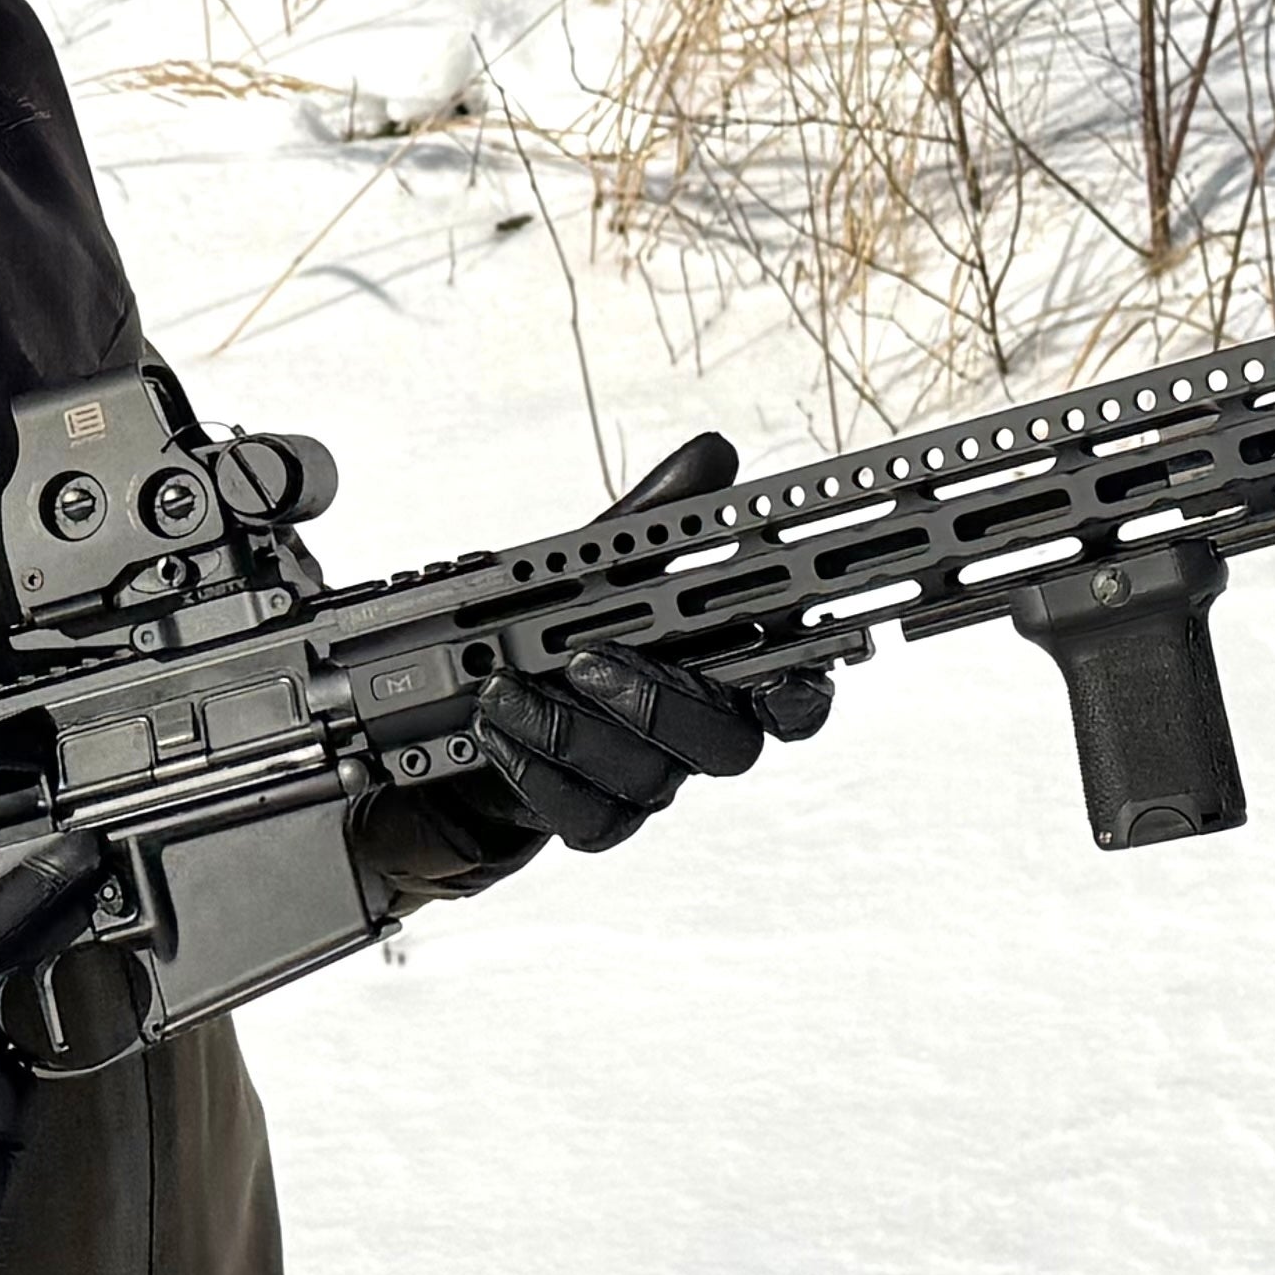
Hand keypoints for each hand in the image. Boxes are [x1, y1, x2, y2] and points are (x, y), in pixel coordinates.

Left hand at [368, 428, 832, 894]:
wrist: (473, 709)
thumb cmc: (556, 628)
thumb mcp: (595, 561)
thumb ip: (656, 518)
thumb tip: (712, 456)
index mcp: (719, 669)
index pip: (791, 692)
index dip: (802, 692)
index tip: (785, 673)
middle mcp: (697, 733)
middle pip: (727, 746)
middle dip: (660, 703)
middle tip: (588, 659)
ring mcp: (648, 782)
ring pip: (646, 780)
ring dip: (570, 729)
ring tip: (504, 684)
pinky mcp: (593, 817)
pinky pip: (585, 818)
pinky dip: (534, 770)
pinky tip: (494, 727)